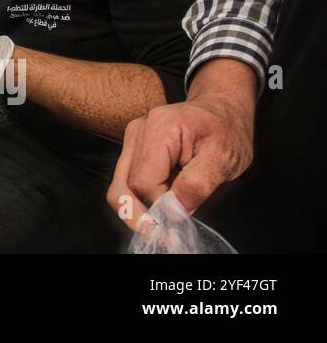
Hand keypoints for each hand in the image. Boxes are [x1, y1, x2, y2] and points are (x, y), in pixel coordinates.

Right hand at [106, 91, 255, 230]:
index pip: (144, 181)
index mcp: (160, 127)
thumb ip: (197, 184)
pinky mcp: (134, 146)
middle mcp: (138, 130)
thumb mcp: (224, 158)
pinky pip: (127, 178)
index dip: (158, 209)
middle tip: (163, 239)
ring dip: (138, 209)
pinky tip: (161, 206)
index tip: (178, 230)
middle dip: (139, 215)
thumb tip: (173, 212)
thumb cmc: (227, 130)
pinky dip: (141, 198)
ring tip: (162, 227)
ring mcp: (133, 137)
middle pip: (123, 184)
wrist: (222, 108)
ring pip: (120, 184)